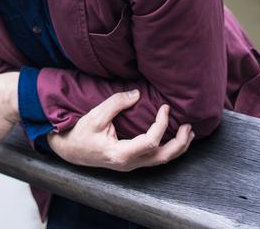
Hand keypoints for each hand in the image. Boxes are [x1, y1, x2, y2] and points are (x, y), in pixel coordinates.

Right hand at [46, 92, 193, 171]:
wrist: (70, 150)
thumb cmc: (80, 133)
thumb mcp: (96, 115)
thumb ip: (116, 103)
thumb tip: (137, 93)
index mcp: (121, 154)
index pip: (151, 142)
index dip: (161, 124)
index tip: (165, 107)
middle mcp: (129, 164)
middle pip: (162, 158)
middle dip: (179, 143)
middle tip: (189, 126)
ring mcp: (130, 165)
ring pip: (160, 161)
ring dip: (177, 148)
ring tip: (188, 133)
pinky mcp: (130, 162)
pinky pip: (154, 159)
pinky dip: (167, 149)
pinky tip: (173, 139)